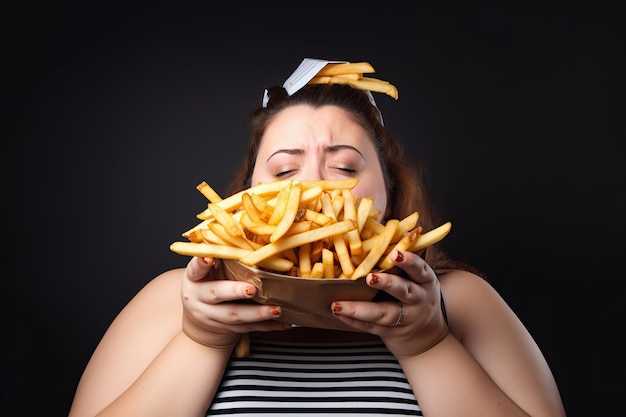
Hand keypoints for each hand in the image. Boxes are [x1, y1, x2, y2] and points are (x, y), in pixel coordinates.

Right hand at [180, 257, 289, 349]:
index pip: (195, 269)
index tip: (209, 258)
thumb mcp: (205, 270)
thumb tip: (243, 228)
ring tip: (276, 308)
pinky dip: (267, 326)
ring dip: (257, 313)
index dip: (202, 264)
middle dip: (235, 291)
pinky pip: (249, 328)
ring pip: (235, 316)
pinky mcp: (227, 329)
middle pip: (216, 295)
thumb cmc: (206, 284)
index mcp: (194, 278)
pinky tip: (283, 323)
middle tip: (252, 289)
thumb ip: (220, 255)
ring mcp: (212, 316)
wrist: (198, 320)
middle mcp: (199, 298)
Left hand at [331, 250, 448, 357]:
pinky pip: (370, 326)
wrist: (427, 336)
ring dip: (359, 308)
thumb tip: (381, 228)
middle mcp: (418, 300)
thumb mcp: (418, 278)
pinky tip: (338, 311)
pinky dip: (353, 319)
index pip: (419, 269)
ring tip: (338, 303)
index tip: (395, 253)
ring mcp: (405, 318)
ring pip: (383, 314)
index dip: (409, 261)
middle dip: (387, 284)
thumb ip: (402, 259)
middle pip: (403, 291)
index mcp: (424, 281)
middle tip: (369, 278)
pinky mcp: (390, 332)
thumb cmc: (416, 295)